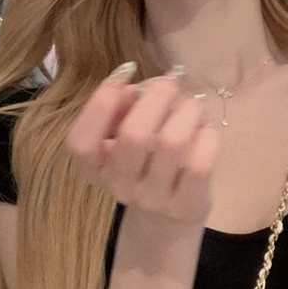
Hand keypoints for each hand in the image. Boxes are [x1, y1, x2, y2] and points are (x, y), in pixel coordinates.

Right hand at [64, 62, 219, 229]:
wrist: (167, 218)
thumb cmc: (143, 164)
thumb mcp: (123, 138)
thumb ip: (122, 110)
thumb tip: (135, 89)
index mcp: (95, 169)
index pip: (81, 142)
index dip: (100, 102)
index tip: (126, 70)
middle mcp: (120, 186)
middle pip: (133, 136)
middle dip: (156, 97)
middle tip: (171, 80)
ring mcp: (153, 200)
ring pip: (171, 144)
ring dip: (187, 111)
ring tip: (194, 103)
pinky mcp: (186, 206)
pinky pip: (199, 165)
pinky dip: (206, 136)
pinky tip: (205, 129)